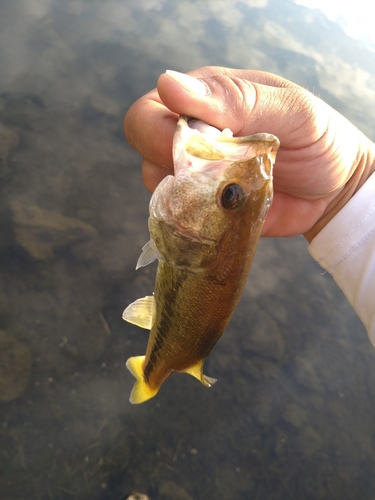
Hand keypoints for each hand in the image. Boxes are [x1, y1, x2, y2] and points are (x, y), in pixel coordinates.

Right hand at [124, 67, 374, 240]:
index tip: (198, 150)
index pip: (148, 115)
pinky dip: (203, 224)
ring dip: (193, 199)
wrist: (334, 188)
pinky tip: (233, 214)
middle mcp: (191, 140)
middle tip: (220, 175)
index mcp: (203, 103)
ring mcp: (197, 179)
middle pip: (147, 155)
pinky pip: (185, 223)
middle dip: (175, 169)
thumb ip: (233, 99)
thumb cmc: (316, 136)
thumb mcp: (288, 110)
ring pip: (161, 193)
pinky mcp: (207, 212)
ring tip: (237, 193)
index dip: (158, 136)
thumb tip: (168, 84)